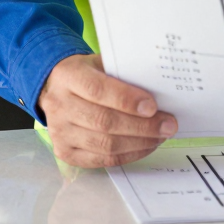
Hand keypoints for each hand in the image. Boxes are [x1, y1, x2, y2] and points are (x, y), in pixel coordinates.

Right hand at [38, 53, 176, 167]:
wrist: (55, 88)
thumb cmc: (88, 73)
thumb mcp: (101, 63)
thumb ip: (123, 73)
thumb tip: (159, 88)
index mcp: (68, 76)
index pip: (97, 90)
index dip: (127, 100)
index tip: (153, 106)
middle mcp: (60, 106)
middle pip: (104, 122)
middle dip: (142, 126)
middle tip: (168, 125)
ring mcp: (59, 132)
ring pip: (105, 145)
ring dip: (139, 143)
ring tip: (161, 136)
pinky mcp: (65, 153)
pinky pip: (102, 160)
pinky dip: (129, 155)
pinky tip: (145, 146)